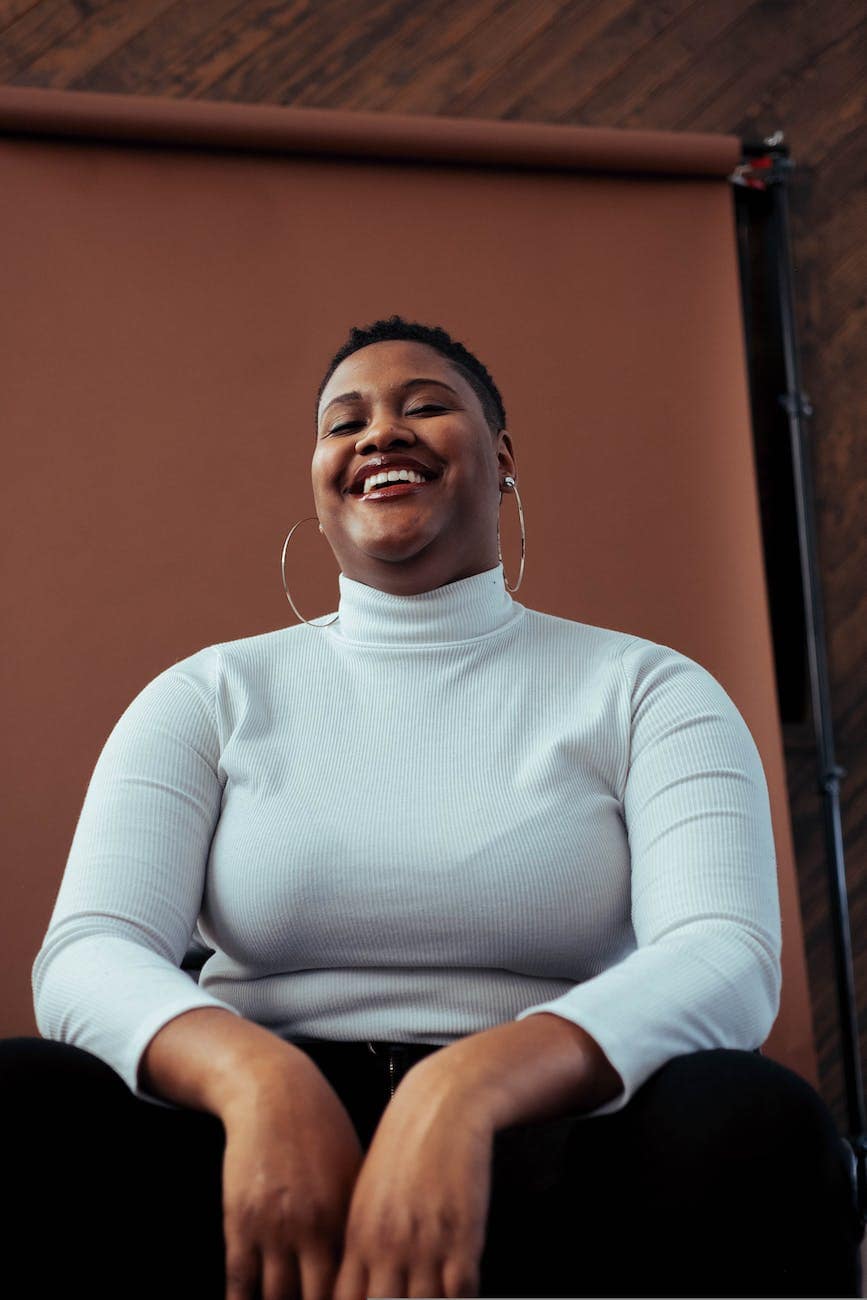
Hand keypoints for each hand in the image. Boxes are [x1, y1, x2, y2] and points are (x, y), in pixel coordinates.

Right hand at [219, 1053, 364, 1299]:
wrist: (274, 1092)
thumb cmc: (319, 1126)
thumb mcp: (353, 1169)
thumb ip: (358, 1220)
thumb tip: (370, 1262)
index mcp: (348, 1216)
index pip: (354, 1285)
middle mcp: (314, 1227)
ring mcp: (274, 1226)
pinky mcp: (240, 1221)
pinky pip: (240, 1281)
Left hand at [333, 1067, 494, 1299]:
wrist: (442, 1103)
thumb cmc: (407, 1142)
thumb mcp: (369, 1191)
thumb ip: (362, 1241)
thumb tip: (358, 1282)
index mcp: (358, 1235)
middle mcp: (388, 1245)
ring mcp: (425, 1244)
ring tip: (434, 1297)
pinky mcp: (463, 1238)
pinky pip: (461, 1295)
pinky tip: (461, 1294)